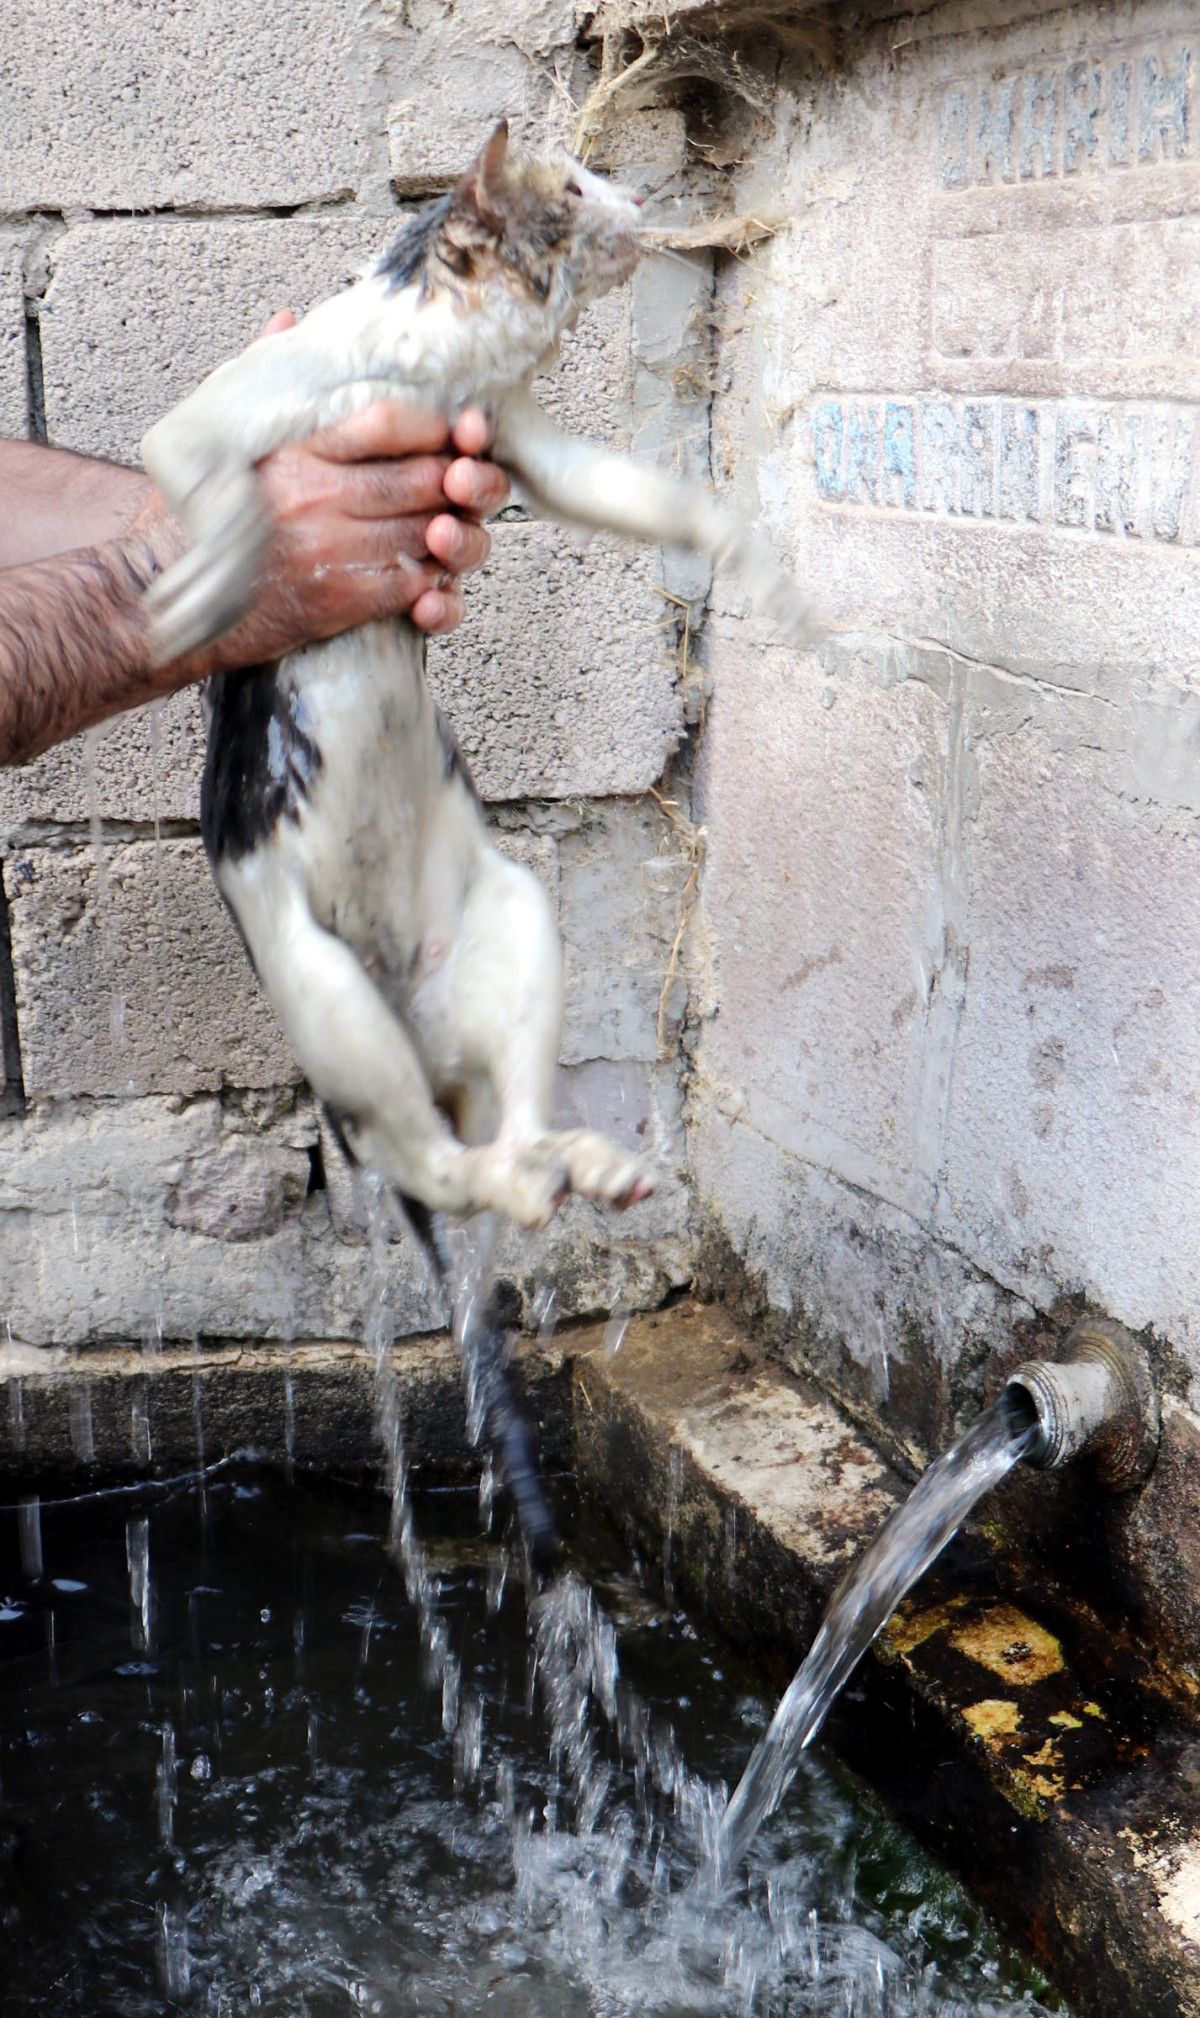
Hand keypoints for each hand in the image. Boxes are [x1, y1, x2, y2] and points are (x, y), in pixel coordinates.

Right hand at [133, 308, 509, 675]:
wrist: (164, 590)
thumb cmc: (195, 511)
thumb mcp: (219, 430)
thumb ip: (260, 375)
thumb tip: (288, 320)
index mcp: (298, 450)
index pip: (391, 421)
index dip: (436, 428)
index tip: (449, 433)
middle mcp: (317, 496)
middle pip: (426, 480)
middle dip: (459, 483)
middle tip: (465, 485)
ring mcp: (330, 551)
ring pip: (429, 534)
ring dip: (453, 533)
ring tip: (451, 526)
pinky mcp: (337, 601)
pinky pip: (412, 586)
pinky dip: (434, 581)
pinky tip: (431, 572)